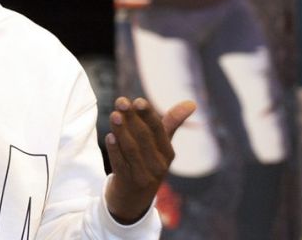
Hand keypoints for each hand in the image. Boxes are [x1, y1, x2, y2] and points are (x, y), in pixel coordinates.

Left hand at [103, 96, 196, 224]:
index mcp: (168, 153)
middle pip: (144, 138)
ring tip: (114, 115)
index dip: (148, 115)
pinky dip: (115, 150)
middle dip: (131, 118)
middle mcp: (158, 166)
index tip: (138, 101)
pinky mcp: (127, 184)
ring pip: (131, 150)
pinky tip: (109, 136)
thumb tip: (192, 103)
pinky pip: (120, 164)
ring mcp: (143, 176)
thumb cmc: (149, 163)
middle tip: (120, 102)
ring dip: (121, 131)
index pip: (159, 130)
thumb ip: (172, 123)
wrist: (134, 201)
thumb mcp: (162, 147)